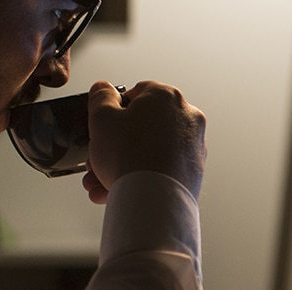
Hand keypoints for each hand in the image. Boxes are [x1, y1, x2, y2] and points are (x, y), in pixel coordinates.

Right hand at [83, 81, 206, 203]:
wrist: (153, 199)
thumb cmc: (130, 156)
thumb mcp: (101, 117)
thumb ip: (100, 97)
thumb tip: (103, 89)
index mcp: (167, 96)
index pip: (136, 93)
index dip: (114, 110)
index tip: (103, 124)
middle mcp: (187, 117)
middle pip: (142, 126)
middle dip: (114, 144)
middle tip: (98, 158)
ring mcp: (193, 145)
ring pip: (149, 149)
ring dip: (122, 163)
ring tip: (101, 181)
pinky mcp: (193, 170)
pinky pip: (161, 167)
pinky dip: (141, 175)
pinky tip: (118, 188)